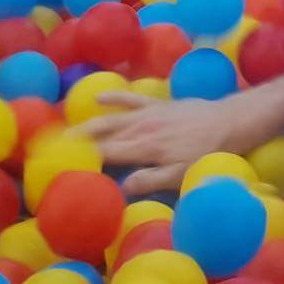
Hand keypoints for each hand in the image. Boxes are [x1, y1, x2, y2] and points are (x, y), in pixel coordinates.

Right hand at [76, 92, 265, 194]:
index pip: (104, 154)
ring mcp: (149, 114)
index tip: (61, 163)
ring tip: (66, 131)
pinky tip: (99, 98)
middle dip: (77, 142)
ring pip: (112, 118)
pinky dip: (115, 98)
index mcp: (143, 148)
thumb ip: (150, 179)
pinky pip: (132, 99)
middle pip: (102, 135)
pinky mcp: (159, 104)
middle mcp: (140, 128)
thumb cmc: (207, 153)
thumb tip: (121, 186)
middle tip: (53, 149)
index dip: (82, 158)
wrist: (230, 121)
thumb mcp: (181, 174)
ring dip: (89, 124)